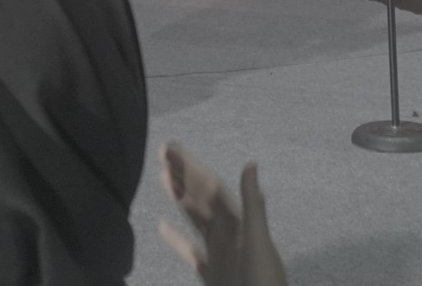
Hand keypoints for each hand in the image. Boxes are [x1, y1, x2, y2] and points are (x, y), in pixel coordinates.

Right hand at [157, 143, 288, 285]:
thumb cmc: (261, 284)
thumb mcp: (258, 244)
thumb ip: (253, 206)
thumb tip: (250, 164)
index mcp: (241, 225)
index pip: (213, 188)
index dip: (194, 167)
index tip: (173, 149)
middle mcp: (230, 236)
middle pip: (203, 199)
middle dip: (184, 176)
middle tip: (161, 152)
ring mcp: (220, 256)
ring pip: (196, 221)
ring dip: (180, 199)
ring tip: (160, 176)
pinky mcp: (212, 276)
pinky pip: (191, 253)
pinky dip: (176, 239)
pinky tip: (161, 226)